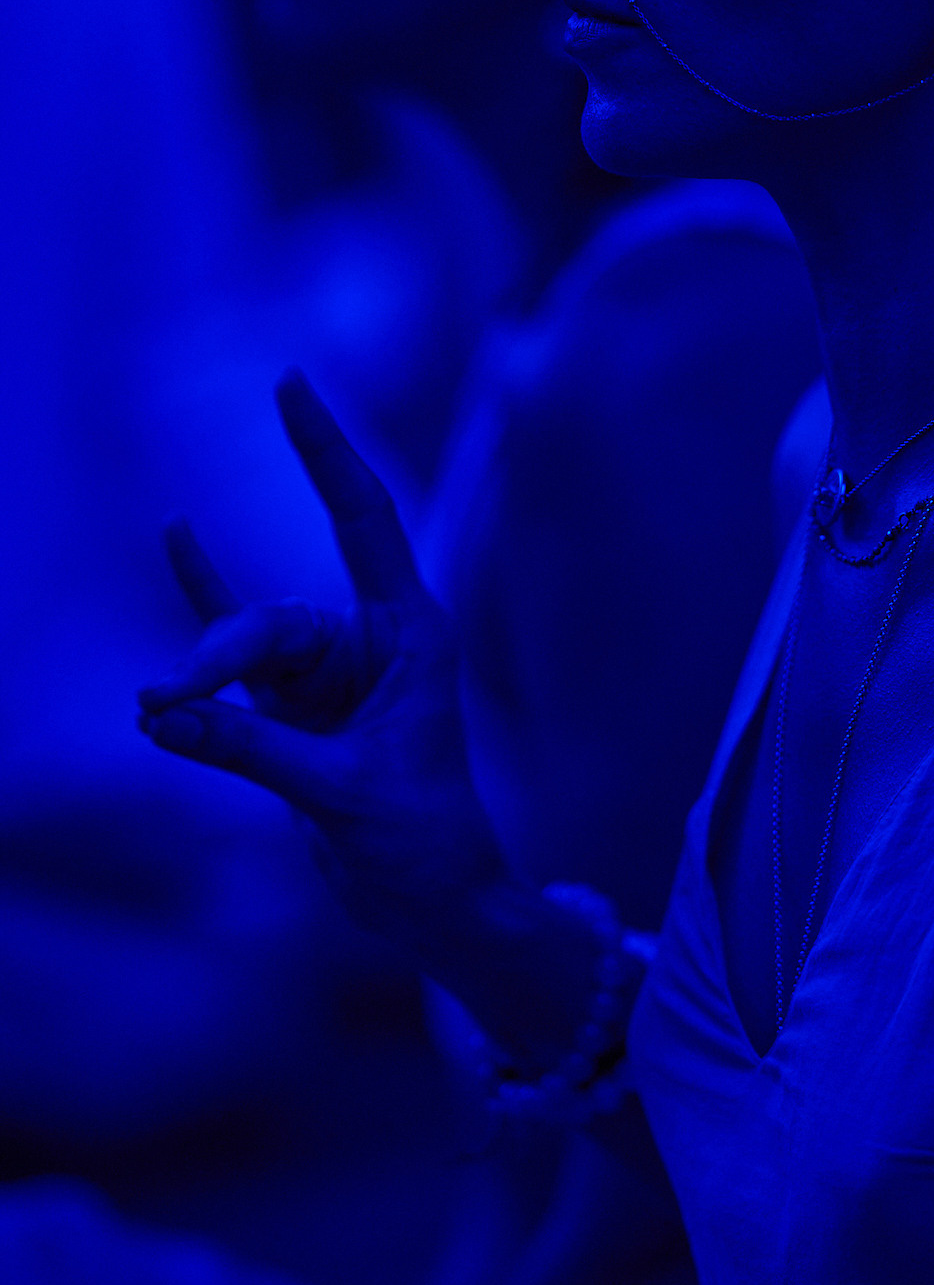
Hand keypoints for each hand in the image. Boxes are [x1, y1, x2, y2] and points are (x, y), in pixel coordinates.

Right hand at [138, 371, 503, 958]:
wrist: (431, 901)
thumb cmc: (422, 843)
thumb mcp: (342, 794)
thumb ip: (254, 752)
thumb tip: (163, 714)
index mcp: (414, 633)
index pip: (364, 518)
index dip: (326, 450)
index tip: (290, 383)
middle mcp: (373, 638)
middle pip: (278, 615)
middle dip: (218, 653)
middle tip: (165, 703)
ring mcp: (330, 669)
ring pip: (246, 646)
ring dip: (199, 673)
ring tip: (152, 705)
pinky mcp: (292, 704)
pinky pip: (237, 649)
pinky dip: (204, 602)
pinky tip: (178, 534)